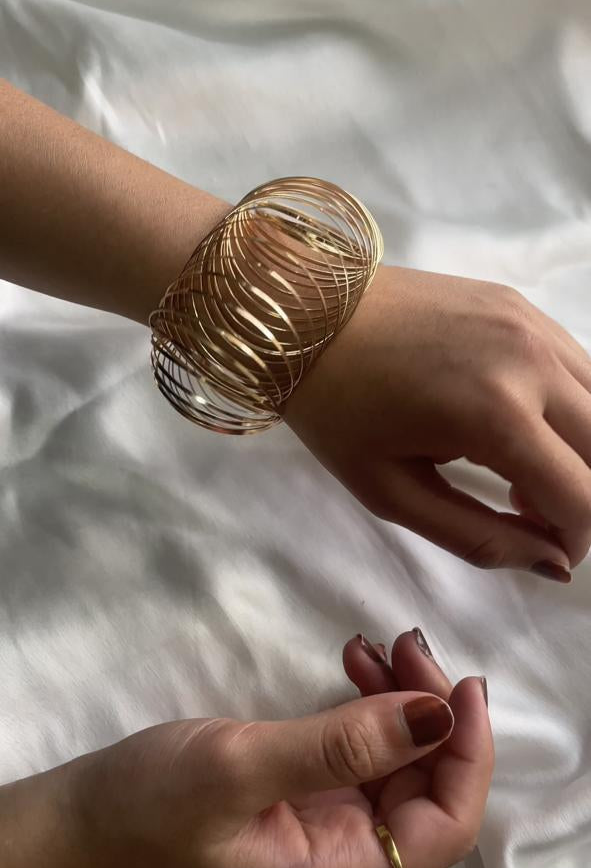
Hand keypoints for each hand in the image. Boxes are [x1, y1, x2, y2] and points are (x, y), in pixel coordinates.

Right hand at [12, 631, 490, 867]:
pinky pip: (357, 752)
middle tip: (404, 642)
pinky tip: (352, 665)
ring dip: (399, 700)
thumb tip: (437, 715)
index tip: (460, 681)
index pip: (446, 824)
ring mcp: (322, 826)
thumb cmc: (147, 805)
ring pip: (396, 763)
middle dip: (430, 711)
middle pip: (426, 787)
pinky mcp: (299, 797)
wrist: (73, 823)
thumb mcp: (241, 767)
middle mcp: (344, 857)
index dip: (467, 753)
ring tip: (376, 645)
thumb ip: (341, 744)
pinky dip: (365, 705)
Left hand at [284, 266, 590, 578]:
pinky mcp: (520, 304)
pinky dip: (569, 410)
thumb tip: (554, 564)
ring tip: (520, 471)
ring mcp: (531, 323)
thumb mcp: (393, 493)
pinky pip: (579, 367)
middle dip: (582, 499)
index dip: (574, 541)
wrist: (302, 313)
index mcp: (497, 414)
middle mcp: (532, 361)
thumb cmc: (335, 410)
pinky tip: (518, 425)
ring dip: (581, 453)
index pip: (584, 497)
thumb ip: (481, 538)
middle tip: (526, 513)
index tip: (545, 553)